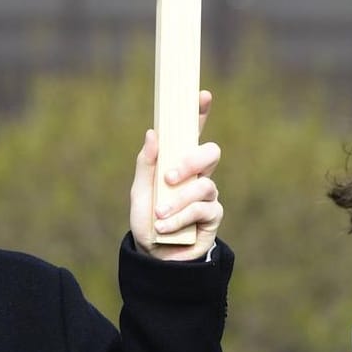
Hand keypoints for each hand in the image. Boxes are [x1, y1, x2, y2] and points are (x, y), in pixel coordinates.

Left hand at [130, 90, 221, 260]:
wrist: (153, 256)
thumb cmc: (147, 220)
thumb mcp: (139, 191)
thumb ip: (146, 163)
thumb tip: (152, 133)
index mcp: (179, 164)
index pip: (192, 135)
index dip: (199, 114)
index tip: (202, 95)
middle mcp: (197, 176)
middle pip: (210, 153)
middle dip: (192, 161)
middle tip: (170, 177)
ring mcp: (207, 197)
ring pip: (205, 185)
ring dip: (178, 200)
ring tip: (159, 214)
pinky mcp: (212, 218)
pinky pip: (204, 209)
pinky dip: (182, 217)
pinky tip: (166, 226)